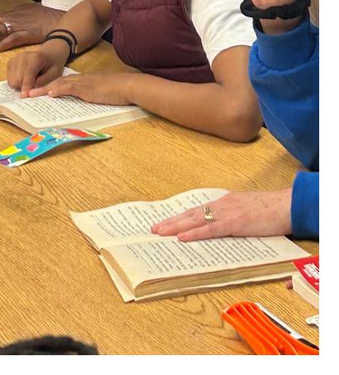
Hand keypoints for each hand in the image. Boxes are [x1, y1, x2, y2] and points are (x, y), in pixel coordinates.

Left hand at [0, 2, 63, 53]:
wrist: (58, 15)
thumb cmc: (40, 16)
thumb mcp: (21, 16)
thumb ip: (10, 21)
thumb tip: (0, 27)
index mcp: (6, 15)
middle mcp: (9, 18)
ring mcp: (18, 24)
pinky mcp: (28, 32)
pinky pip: (12, 38)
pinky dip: (0, 44)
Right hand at [5, 44, 64, 94]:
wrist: (49, 54)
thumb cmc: (53, 65)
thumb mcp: (55, 74)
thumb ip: (44, 81)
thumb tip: (31, 91)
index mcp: (36, 58)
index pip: (28, 74)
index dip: (26, 86)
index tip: (25, 96)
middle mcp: (22, 56)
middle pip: (17, 78)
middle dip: (24, 87)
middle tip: (33, 88)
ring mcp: (15, 58)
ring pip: (12, 79)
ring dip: (19, 85)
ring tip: (30, 83)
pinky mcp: (10, 61)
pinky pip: (9, 78)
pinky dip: (16, 82)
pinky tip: (24, 79)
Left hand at [30, 71, 130, 104]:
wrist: (126, 86)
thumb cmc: (115, 91)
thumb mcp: (97, 93)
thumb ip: (86, 96)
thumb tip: (79, 103)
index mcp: (80, 81)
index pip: (59, 83)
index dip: (47, 87)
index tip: (36, 92)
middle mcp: (78, 80)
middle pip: (54, 82)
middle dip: (40, 88)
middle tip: (27, 94)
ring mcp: (81, 83)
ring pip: (58, 84)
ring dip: (43, 89)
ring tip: (31, 94)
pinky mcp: (86, 87)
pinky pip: (70, 87)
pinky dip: (59, 90)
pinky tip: (50, 93)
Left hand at [150, 188, 292, 241]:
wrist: (286, 205)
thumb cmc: (270, 210)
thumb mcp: (246, 210)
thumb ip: (232, 216)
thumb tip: (220, 226)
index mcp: (223, 202)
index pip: (196, 210)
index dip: (180, 217)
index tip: (165, 221)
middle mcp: (220, 205)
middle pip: (190, 214)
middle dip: (171, 221)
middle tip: (153, 228)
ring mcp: (226, 214)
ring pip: (195, 221)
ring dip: (175, 227)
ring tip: (160, 232)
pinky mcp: (234, 223)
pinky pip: (210, 230)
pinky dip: (194, 234)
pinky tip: (182, 237)